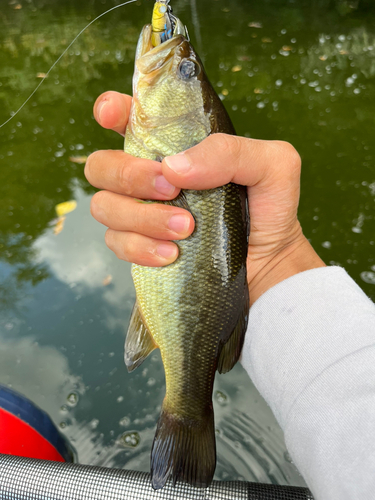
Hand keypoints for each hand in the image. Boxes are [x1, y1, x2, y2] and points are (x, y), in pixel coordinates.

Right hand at [85, 91, 324, 304]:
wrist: (269, 262)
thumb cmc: (269, 208)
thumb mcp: (272, 165)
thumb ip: (229, 151)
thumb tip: (173, 167)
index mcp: (176, 146)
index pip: (129, 119)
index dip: (112, 111)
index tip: (111, 115)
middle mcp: (151, 176)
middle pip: (101, 165)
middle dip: (129, 175)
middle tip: (171, 190)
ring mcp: (141, 212)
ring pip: (105, 206)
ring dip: (142, 218)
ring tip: (185, 229)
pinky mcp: (140, 246)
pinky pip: (117, 243)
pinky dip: (141, 248)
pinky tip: (172, 254)